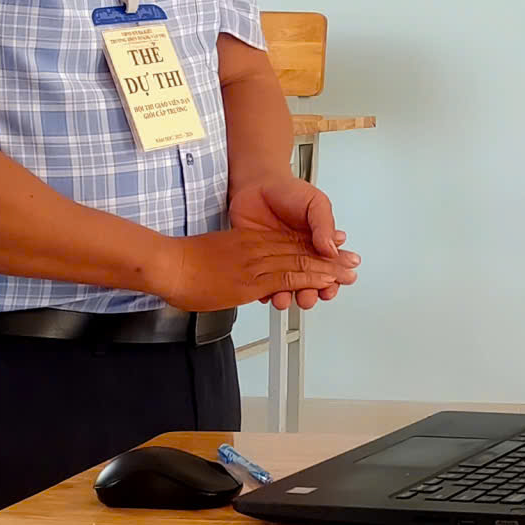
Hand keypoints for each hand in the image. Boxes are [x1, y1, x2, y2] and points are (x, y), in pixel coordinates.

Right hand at [150, 228, 352, 312]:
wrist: (169, 262)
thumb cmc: (186, 259)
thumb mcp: (217, 252)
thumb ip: (236, 258)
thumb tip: (244, 270)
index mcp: (252, 241)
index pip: (292, 243)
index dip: (316, 246)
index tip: (337, 250)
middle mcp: (260, 249)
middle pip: (303, 252)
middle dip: (331, 260)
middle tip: (355, 264)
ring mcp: (258, 263)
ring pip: (301, 264)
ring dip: (327, 271)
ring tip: (349, 274)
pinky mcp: (253, 278)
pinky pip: (287, 277)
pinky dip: (309, 279)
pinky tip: (325, 283)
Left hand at [228, 175, 360, 310]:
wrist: (256, 184)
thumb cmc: (288, 191)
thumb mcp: (315, 203)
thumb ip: (324, 226)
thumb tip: (333, 248)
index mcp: (318, 243)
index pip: (329, 268)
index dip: (334, 279)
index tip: (334, 285)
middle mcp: (299, 254)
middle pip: (309, 283)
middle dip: (311, 294)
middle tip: (310, 296)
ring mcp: (278, 259)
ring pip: (285, 287)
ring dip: (288, 297)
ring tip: (286, 299)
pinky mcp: (257, 260)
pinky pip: (260, 282)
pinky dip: (263, 291)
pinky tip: (265, 294)